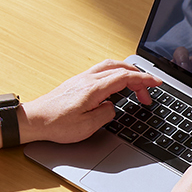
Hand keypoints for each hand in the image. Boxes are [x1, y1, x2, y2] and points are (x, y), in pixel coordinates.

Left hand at [24, 59, 160, 144]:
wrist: (34, 120)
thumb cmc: (56, 124)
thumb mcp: (87, 126)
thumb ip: (106, 114)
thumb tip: (113, 107)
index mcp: (94, 88)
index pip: (125, 77)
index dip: (144, 80)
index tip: (157, 83)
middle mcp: (88, 79)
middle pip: (120, 68)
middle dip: (138, 77)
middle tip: (147, 93)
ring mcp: (81, 78)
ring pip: (110, 66)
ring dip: (127, 72)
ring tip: (136, 85)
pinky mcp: (77, 82)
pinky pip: (101, 70)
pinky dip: (115, 73)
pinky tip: (116, 85)